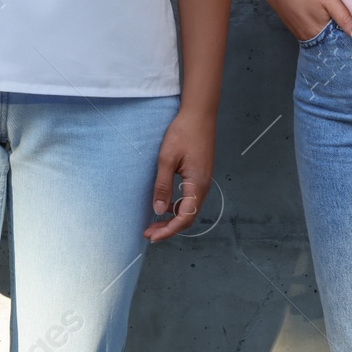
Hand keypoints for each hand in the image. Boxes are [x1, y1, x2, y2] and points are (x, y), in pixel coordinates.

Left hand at [147, 108, 216, 242]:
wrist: (199, 114)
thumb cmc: (183, 133)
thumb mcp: (166, 159)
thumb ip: (162, 186)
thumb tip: (158, 209)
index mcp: (196, 184)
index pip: (185, 217)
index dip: (168, 230)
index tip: (152, 236)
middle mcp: (203, 186)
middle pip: (187, 216)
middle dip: (168, 228)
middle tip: (149, 233)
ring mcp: (202, 181)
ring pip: (188, 208)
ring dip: (172, 217)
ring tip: (153, 222)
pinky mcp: (199, 175)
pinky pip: (189, 198)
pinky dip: (176, 206)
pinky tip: (164, 204)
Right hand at [261, 0, 351, 42]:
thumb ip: (344, 17)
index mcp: (320, 33)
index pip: (341, 41)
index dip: (350, 35)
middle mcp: (310, 38)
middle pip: (331, 41)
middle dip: (341, 34)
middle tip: (348, 20)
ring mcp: (302, 35)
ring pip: (322, 37)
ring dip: (331, 31)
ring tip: (334, 17)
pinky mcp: (297, 30)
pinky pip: (314, 33)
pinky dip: (321, 28)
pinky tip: (322, 17)